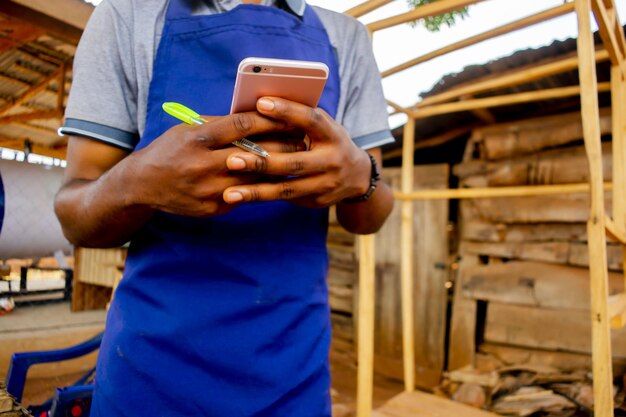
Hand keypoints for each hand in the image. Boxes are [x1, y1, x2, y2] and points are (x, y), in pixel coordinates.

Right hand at [125, 111, 295, 216]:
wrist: (144, 185)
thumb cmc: (171, 149)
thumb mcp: (188, 129)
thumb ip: (219, 124)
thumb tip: (255, 115)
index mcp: (198, 139)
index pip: (242, 125)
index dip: (269, 119)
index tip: (289, 115)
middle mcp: (203, 165)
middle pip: (254, 154)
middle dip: (282, 145)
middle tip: (302, 139)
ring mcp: (208, 190)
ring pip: (255, 179)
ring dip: (279, 169)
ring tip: (296, 159)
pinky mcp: (213, 208)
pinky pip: (245, 196)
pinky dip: (262, 187)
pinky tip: (277, 179)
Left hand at [223, 97, 370, 207]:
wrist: (357, 176)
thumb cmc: (328, 142)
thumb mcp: (322, 126)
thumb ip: (299, 118)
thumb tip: (259, 104)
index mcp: (332, 134)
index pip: (310, 120)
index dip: (287, 111)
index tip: (260, 104)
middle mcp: (332, 161)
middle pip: (294, 162)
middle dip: (261, 162)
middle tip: (231, 160)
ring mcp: (326, 184)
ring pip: (287, 189)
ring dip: (256, 191)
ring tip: (229, 193)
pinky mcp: (317, 201)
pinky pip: (286, 199)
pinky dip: (262, 197)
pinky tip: (241, 197)